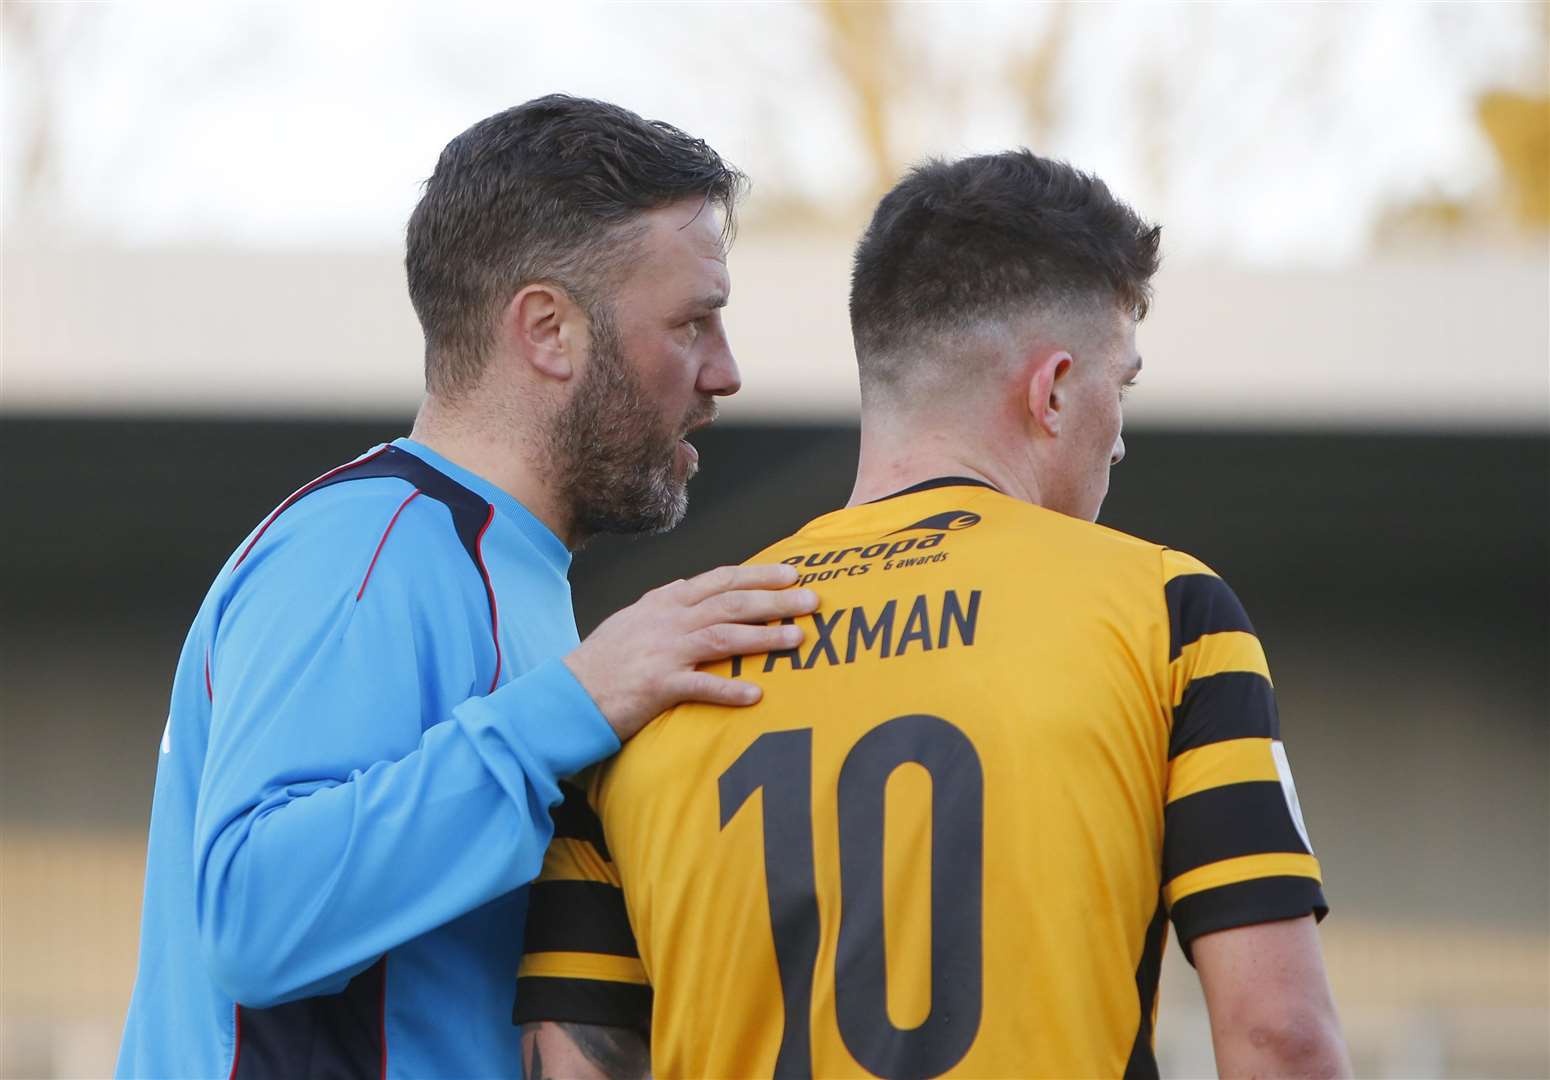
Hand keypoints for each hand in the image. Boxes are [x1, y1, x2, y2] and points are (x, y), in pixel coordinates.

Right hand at [565, 564, 817, 741]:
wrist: (568, 692)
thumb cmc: (604, 660)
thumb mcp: (634, 618)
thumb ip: (665, 602)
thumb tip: (689, 584)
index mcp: (665, 602)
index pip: (720, 581)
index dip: (759, 576)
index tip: (791, 574)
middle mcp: (669, 621)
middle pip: (731, 603)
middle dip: (775, 600)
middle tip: (811, 600)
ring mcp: (664, 652)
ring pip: (723, 637)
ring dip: (763, 637)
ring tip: (797, 638)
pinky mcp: (658, 687)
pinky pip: (699, 687)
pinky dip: (728, 690)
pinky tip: (755, 694)